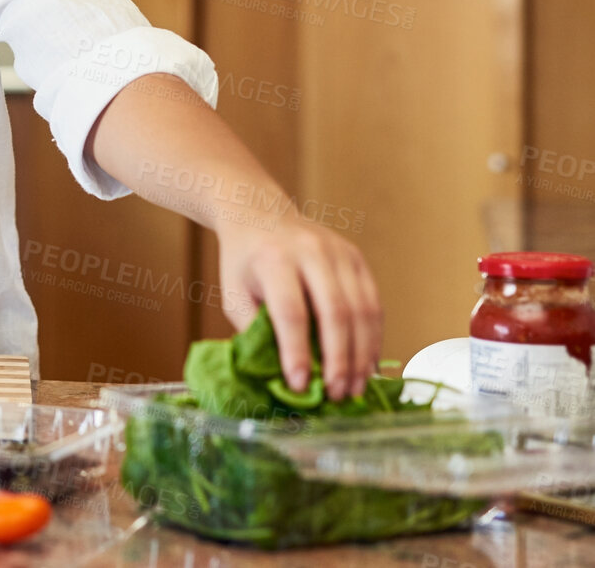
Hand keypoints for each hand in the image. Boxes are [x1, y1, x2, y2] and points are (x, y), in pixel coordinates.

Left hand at [217, 214, 381, 400]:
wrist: (258, 213)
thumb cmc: (244, 262)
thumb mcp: (234, 294)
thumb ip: (255, 331)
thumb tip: (283, 377)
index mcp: (273, 259)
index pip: (291, 311)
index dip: (297, 352)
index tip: (299, 385)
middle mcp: (311, 251)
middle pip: (334, 312)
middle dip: (338, 360)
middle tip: (336, 394)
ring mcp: (339, 252)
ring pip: (362, 310)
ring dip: (361, 356)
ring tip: (353, 388)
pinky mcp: (357, 258)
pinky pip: (373, 304)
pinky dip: (373, 339)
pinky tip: (365, 365)